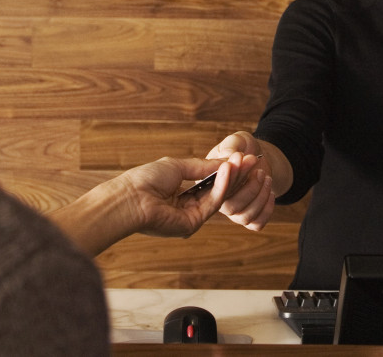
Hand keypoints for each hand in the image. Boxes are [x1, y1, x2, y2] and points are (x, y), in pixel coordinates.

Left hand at [54, 154, 237, 255]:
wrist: (130, 198)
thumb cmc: (145, 180)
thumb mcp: (178, 166)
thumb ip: (203, 167)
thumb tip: (225, 163)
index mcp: (181, 193)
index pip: (210, 182)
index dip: (226, 170)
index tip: (242, 158)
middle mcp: (187, 206)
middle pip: (218, 190)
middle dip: (235, 175)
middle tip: (252, 161)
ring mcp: (190, 216)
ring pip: (218, 196)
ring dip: (232, 178)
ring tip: (243, 162)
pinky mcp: (192, 224)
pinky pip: (212, 203)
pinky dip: (222, 186)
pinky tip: (228, 170)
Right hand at [207, 131, 275, 231]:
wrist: (257, 157)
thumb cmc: (243, 148)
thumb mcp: (237, 141)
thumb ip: (232, 146)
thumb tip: (231, 157)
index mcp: (209, 183)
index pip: (216, 189)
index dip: (230, 177)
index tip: (241, 159)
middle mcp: (218, 201)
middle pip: (230, 208)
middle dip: (249, 189)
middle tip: (259, 170)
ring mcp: (234, 211)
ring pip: (244, 217)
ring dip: (259, 197)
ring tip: (266, 178)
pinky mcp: (249, 216)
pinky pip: (256, 223)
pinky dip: (266, 210)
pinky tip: (270, 192)